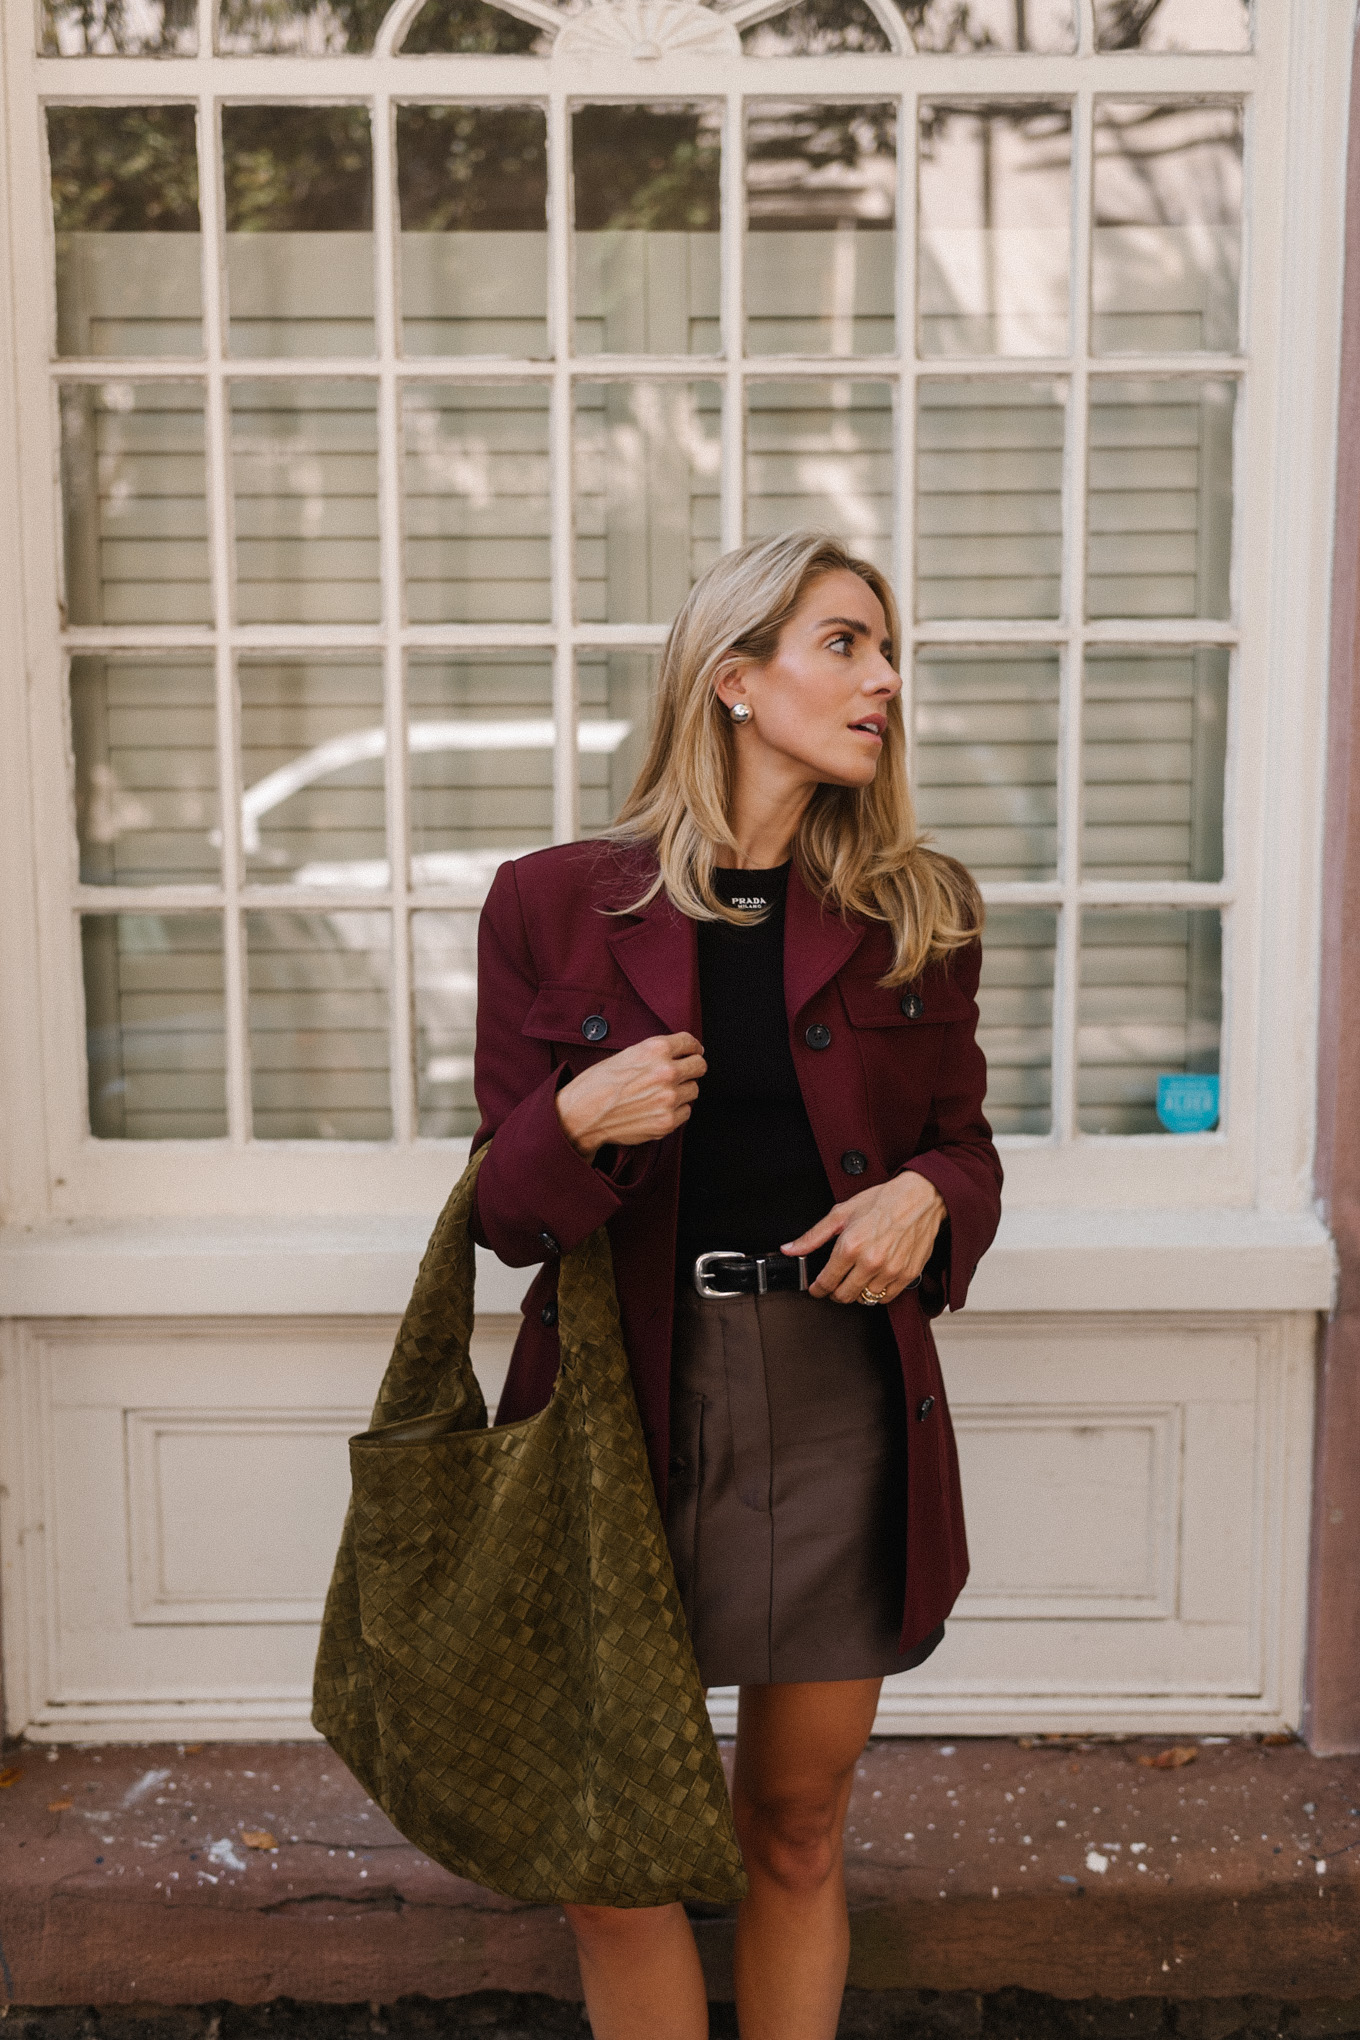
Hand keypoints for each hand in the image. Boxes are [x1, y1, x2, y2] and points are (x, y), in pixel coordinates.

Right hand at [556, 1032, 706, 1161]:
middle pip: (699, 1066)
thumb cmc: (597, 1084)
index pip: (690, 1043)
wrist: (582, 1115)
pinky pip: (686, 1112)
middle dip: (692, 1068)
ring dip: (682, 1091)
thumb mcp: (626, 1055)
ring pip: (694, 1090)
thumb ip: (655, 1053)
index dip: (692, 1047)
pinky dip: (676, 1110)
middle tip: (682, 1073)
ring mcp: (669, 1098)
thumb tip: (679, 1054)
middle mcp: (666, 1072)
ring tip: (660, 1094)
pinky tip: (656, 1108)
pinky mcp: (667, 1121)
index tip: (694, 1052)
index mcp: (656, 1049)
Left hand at [782, 1171, 946, 1304]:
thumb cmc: (882, 1201)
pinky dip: (877, 1292)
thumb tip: (789, 1249)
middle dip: (835, 1292)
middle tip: (836, 1283)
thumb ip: (813, 1236)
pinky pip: (886, 1297)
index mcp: (850, 1246)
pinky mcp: (907, 1275)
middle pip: (844, 1296)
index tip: (816, 1288)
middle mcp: (870, 1262)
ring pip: (865, 1298)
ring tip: (857, 1276)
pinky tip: (874, 1278)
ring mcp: (890, 1271)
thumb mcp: (841, 1213)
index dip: (817, 1289)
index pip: (826, 1282)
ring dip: (857, 1291)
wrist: (920, 1198)